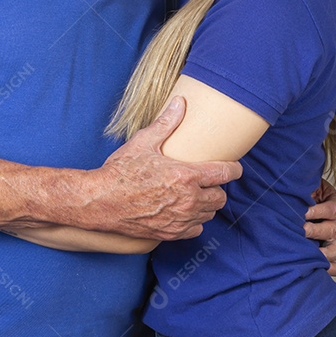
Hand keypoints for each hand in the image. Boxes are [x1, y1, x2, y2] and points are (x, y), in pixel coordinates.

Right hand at [91, 97, 241, 240]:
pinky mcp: (171, 234)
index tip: (234, 167)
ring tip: (194, 194)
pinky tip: (184, 211)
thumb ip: (166, 123)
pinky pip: (196, 230)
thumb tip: (180, 102)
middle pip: (220, 197)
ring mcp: (181, 220)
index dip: (234, 169)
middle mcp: (188, 200)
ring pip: (209, 214)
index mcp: (186, 176)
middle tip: (207, 180)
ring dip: (206, 204)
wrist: (101, 201)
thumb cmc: (120, 172)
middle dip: (217, 188)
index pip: (225, 174)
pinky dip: (194, 221)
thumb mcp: (143, 142)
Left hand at [305, 179, 335, 275]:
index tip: (303, 212)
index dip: (317, 211)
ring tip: (309, 253)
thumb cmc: (306, 193)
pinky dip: (329, 269)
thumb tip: (295, 190)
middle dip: (315, 231)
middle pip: (333, 230)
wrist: (304, 202)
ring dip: (322, 253)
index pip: (332, 209)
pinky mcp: (332, 254)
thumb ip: (307, 187)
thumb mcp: (310, 185)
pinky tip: (317, 268)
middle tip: (302, 230)